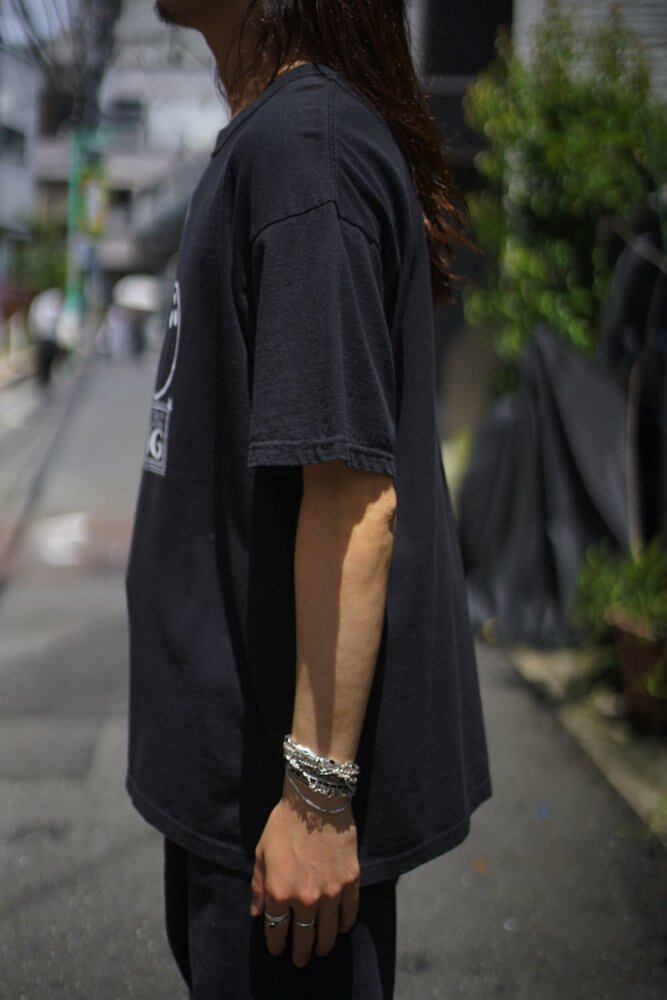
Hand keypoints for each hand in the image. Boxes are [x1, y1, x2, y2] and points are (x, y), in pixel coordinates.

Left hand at [250, 772, 359, 966]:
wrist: (316, 800)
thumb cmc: (284, 824)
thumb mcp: (261, 853)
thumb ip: (258, 886)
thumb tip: (257, 912)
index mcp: (280, 893)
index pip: (277, 930)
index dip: (276, 944)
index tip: (278, 949)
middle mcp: (306, 898)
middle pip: (304, 937)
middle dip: (300, 952)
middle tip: (301, 959)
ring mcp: (331, 892)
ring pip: (328, 931)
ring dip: (323, 944)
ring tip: (321, 950)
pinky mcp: (350, 881)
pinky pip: (349, 912)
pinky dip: (345, 924)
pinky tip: (341, 928)